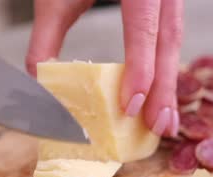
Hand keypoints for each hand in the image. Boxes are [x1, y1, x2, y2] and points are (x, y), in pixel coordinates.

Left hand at [26, 0, 182, 136]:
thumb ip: (46, 38)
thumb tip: (38, 82)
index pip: (145, 27)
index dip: (140, 69)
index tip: (130, 106)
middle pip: (169, 39)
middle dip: (164, 88)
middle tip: (158, 127)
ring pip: (174, 39)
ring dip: (169, 83)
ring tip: (163, 121)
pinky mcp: (164, 0)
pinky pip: (169, 35)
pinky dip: (163, 68)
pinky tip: (159, 94)